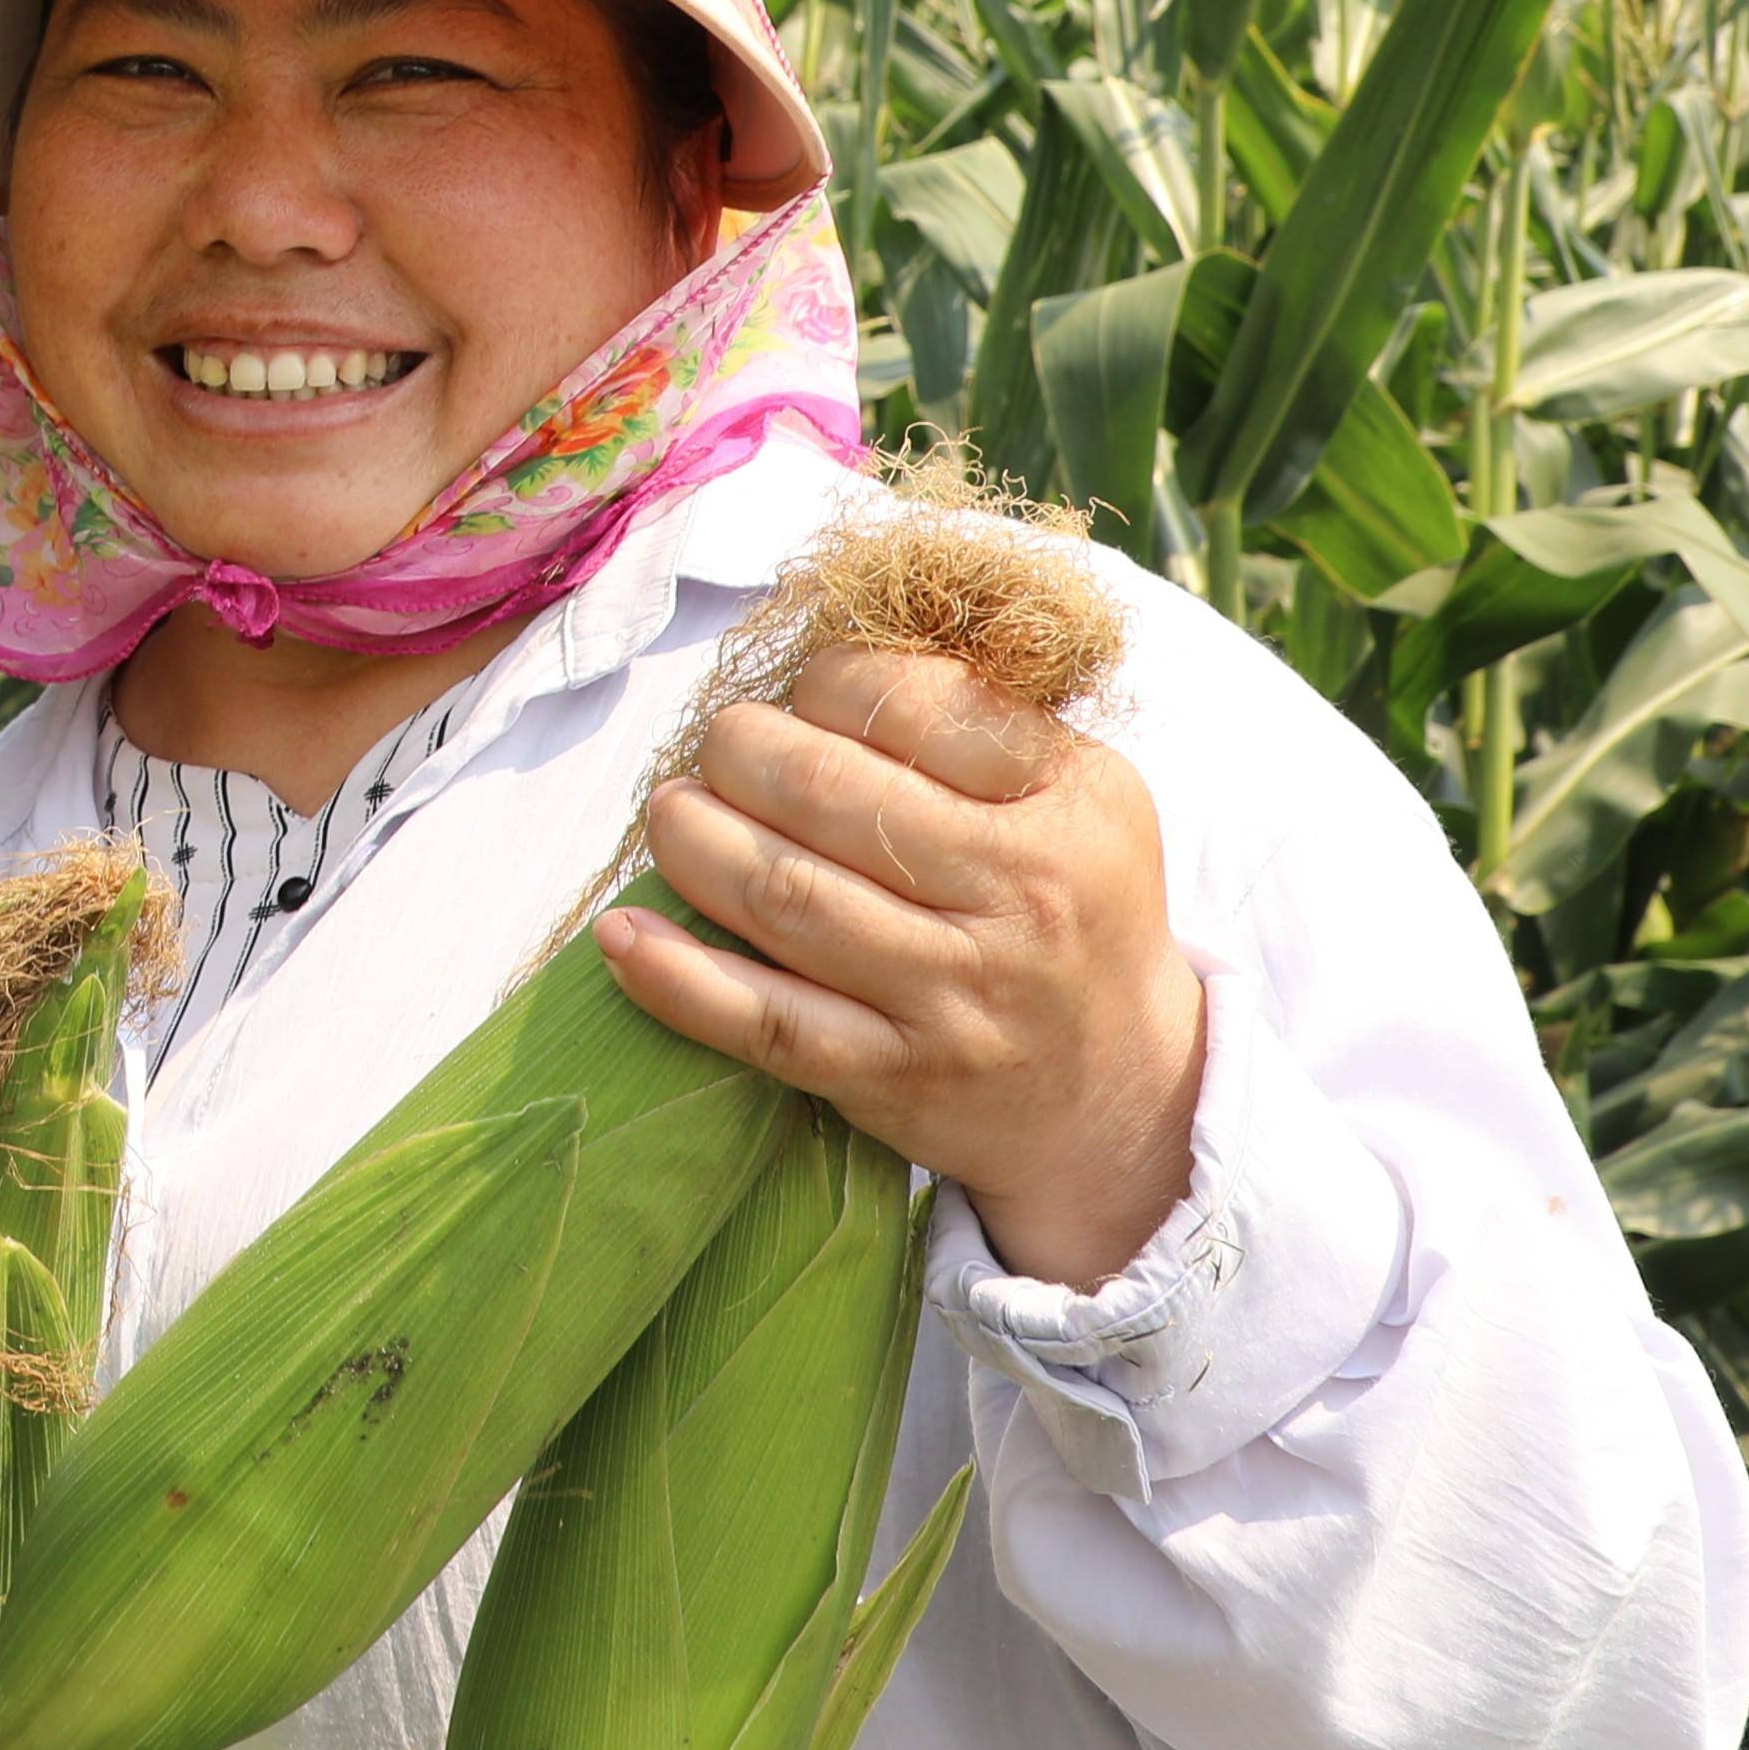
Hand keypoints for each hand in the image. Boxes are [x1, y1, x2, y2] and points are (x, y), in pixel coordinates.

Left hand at [610, 645, 1206, 1289]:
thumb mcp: (1080, 794)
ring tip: (670, 812)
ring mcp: (955, 996)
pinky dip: (679, 978)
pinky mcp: (895, 1078)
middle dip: (740, 753)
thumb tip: (819, 659)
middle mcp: (1020, 897)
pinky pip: (767, 1024)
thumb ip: (977, 719)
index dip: (827, 683)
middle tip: (718, 747)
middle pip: (830, 797)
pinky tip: (625, 933)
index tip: (803, 695)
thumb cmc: (1075, 907)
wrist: (1123, 1090)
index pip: (912, 705)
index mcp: (1070, 801)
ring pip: (785, 898)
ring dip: (694, 841)